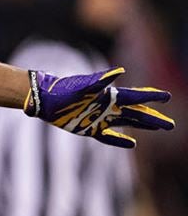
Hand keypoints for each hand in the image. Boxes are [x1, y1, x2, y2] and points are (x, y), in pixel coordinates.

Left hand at [24, 67, 174, 147]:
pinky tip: (132, 143)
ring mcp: (99, 119)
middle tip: (170, 124)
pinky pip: (109, 137)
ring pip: (126, 123)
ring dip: (142, 126)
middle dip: (153, 118)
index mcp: (107, 95)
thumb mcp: (82, 85)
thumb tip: (120, 72)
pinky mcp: (89, 129)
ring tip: (158, 127)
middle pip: (135, 113)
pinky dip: (120, 141)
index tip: (167, 96)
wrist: (44, 100)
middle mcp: (106, 107)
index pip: (134, 97)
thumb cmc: (63, 90)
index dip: (151, 97)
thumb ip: (100, 80)